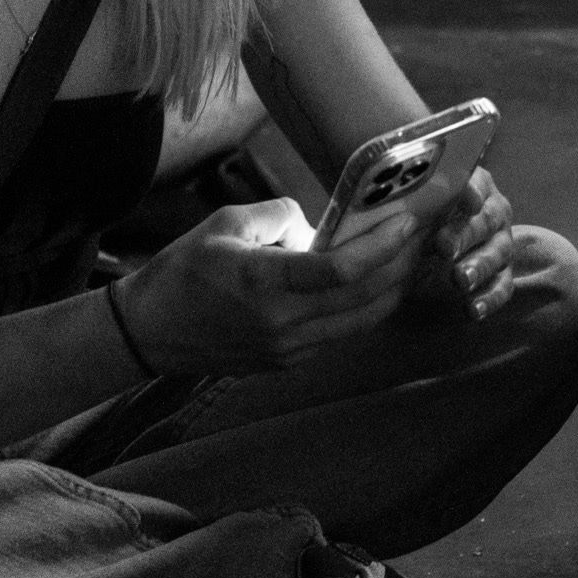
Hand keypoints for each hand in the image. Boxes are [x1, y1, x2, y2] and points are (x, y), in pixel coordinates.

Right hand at [115, 197, 424, 375]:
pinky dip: (369, 307)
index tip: (409, 219)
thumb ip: (280, 215)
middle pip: (363, 297)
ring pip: (361, 320)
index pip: (340, 269)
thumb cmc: (183, 271)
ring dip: (394, 288)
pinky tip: (382, 283)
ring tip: (415, 255)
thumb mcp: (225, 223)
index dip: (382, 245)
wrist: (149, 333)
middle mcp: (282, 324)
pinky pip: (342, 333)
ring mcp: (288, 349)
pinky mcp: (289, 362)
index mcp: (263, 284)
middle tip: (428, 231)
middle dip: (403, 262)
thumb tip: (322, 225)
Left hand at [416, 167, 516, 320]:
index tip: (466, 203)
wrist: (431, 255)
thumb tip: (390, 201)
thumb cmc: (421, 222)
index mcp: (474, 188)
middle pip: (488, 220)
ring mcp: (501, 244)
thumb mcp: (414, 210)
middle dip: (466, 234)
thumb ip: (412, 203)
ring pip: (499, 252)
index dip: (473, 192)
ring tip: (460, 281)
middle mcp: (494, 213)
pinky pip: (503, 287)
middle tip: (444, 247)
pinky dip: (489, 298)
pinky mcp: (502, 275)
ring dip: (480, 266)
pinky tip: (472, 310)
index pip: (478, 184)